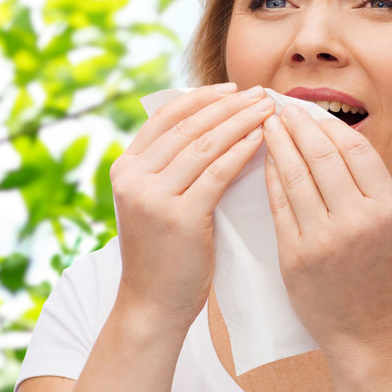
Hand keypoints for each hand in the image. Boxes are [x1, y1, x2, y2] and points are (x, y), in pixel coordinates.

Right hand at [109, 83, 272, 329]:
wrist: (152, 303)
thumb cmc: (162, 252)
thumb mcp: (152, 200)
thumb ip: (169, 166)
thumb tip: (211, 123)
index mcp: (124, 167)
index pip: (165, 116)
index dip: (201, 97)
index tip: (233, 87)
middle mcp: (133, 177)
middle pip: (188, 126)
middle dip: (228, 105)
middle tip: (260, 93)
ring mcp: (152, 197)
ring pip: (204, 145)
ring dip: (241, 122)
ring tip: (267, 110)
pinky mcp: (178, 217)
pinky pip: (217, 173)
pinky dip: (242, 151)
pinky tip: (262, 140)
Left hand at [261, 105, 391, 355]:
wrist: (371, 335)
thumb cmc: (385, 278)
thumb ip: (371, 187)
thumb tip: (337, 139)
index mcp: (388, 209)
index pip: (356, 150)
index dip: (329, 124)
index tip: (311, 110)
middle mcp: (358, 221)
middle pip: (322, 156)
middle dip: (298, 125)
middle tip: (280, 107)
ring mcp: (324, 240)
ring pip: (295, 177)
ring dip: (278, 144)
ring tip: (265, 124)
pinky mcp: (295, 257)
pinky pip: (278, 206)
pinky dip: (270, 178)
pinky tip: (264, 161)